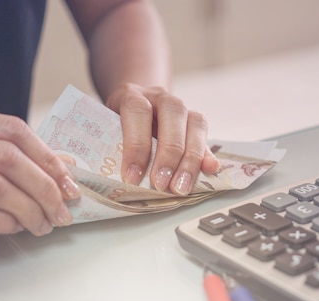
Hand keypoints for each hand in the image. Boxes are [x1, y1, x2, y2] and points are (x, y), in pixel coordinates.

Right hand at [0, 106, 79, 243]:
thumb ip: (7, 153)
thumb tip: (65, 165)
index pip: (12, 130)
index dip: (48, 156)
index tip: (69, 182)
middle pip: (6, 158)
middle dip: (44, 187)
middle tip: (62, 211)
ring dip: (28, 209)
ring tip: (43, 224)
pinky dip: (3, 222)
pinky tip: (15, 227)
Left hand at [105, 83, 219, 194]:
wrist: (136, 105)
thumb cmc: (117, 124)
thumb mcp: (109, 130)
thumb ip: (116, 147)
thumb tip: (126, 179)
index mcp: (133, 95)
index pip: (137, 112)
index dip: (136, 146)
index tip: (132, 178)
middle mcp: (160, 97)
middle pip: (173, 115)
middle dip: (168, 154)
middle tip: (161, 184)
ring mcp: (181, 107)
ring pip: (195, 123)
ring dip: (190, 159)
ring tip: (181, 187)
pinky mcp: (195, 122)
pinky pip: (206, 136)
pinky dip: (207, 155)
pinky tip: (209, 170)